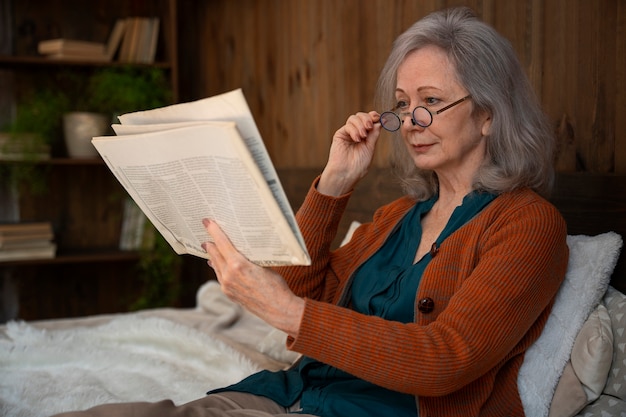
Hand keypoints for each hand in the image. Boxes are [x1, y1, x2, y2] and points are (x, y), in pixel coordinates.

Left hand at [201, 219, 303, 337]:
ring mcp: (226, 286)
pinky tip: (216, 263)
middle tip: (207, 232)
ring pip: (215, 265)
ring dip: (213, 255)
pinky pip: (219, 276)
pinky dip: (217, 267)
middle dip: (210, 243)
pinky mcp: (228, 293)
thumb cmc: (276, 285)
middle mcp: (229, 275)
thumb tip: (239, 251)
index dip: (213, 230)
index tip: (206, 221)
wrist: (278, 309)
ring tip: (210, 247)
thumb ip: (247, 258)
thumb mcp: (264, 265)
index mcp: (238, 264)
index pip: (221, 242)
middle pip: (214, 254)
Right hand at [318, 111, 381, 195]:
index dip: (374, 116)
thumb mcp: (370, 148)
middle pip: (361, 116)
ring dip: (360, 124)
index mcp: (366, 137)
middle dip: (367, 118)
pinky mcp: (340, 135)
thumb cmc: (358, 165)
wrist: (347, 173)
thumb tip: (379, 122)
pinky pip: (348, 126)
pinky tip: (356, 139)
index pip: (370, 121)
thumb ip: (374, 135)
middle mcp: (356, 133)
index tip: (379, 117)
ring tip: (363, 136)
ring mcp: (348, 133)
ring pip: (354, 118)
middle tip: (370, 126)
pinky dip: (354, 130)